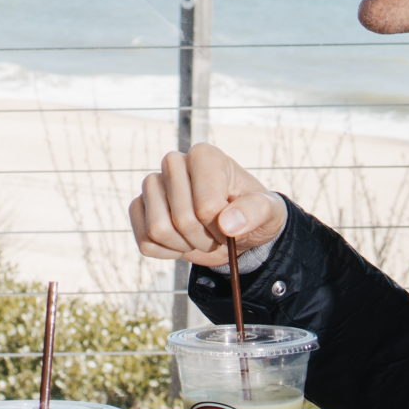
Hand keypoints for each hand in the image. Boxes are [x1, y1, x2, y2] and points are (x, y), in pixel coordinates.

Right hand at [129, 142, 286, 266]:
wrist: (235, 227)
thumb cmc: (253, 213)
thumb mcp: (269, 212)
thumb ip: (255, 212)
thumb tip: (228, 223)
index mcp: (204, 156)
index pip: (205, 206)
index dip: (222, 228)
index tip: (233, 225)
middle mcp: (174, 163)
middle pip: (181, 219)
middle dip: (203, 238)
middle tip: (217, 234)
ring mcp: (152, 184)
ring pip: (158, 230)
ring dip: (184, 245)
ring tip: (198, 235)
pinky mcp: (139, 207)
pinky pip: (145, 242)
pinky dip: (166, 252)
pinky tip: (181, 240)